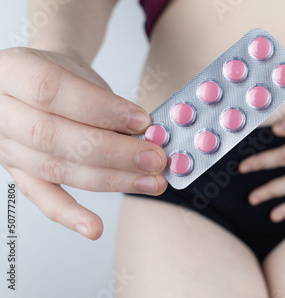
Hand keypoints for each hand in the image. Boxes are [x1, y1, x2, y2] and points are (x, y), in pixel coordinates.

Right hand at [0, 48, 167, 238]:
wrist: (37, 83)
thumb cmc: (61, 76)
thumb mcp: (79, 72)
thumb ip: (105, 101)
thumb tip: (146, 134)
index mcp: (11, 71)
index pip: (52, 90)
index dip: (101, 108)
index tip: (141, 120)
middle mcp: (0, 111)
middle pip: (54, 136)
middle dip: (113, 151)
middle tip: (154, 158)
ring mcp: (6, 146)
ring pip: (56, 168)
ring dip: (109, 179)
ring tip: (150, 182)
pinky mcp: (17, 174)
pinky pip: (42, 198)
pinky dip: (70, 215)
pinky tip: (94, 228)